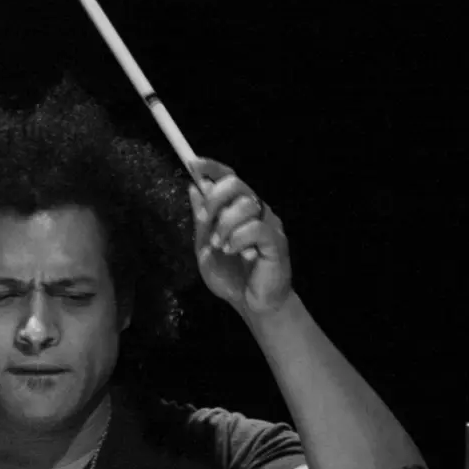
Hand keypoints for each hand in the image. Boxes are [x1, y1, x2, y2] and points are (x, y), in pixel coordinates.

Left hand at [188, 157, 292, 317]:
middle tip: (204, 220)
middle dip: (215, 199)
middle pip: (237, 185)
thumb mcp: (205, 246)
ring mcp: (268, 225)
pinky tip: (233, 252)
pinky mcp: (276, 241)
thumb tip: (193, 188)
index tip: (192, 163)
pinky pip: (257, 228)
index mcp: (239, 209)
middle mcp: (256, 211)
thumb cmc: (231, 276)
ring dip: (225, 225)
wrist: (250, 304)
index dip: (212, 168)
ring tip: (220, 246)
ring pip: (246, 205)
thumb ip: (201, 220)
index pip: (229, 178)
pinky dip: (238, 238)